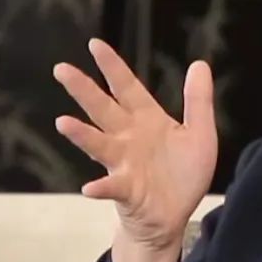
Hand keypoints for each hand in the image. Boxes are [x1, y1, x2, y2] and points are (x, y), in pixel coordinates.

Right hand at [52, 39, 217, 251]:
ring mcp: (123, 164)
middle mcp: (128, 138)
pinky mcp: (126, 191)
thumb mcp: (200, 135)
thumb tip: (200, 63)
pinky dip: (100, 188)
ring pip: (99, 144)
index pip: (127, 87)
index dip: (112, 67)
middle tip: (61, 69)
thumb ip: (198, 101)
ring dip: (82, 135)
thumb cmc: (182, 175)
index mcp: (146, 119)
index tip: (94, 45)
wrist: (173, 216)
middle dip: (83, 89)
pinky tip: (90, 188)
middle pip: (103, 109)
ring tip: (64, 123)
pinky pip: (111, 187)